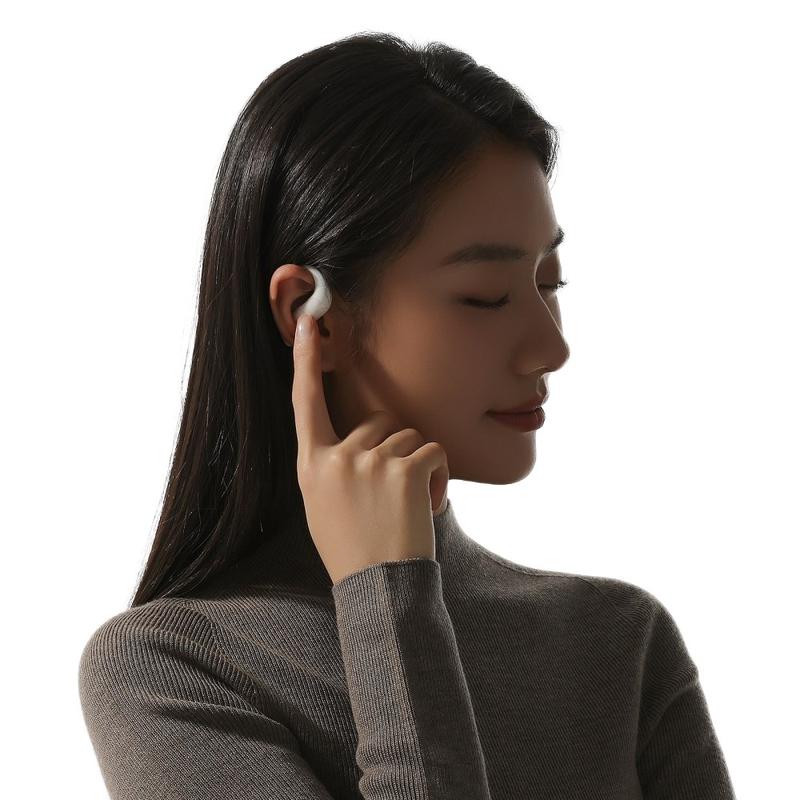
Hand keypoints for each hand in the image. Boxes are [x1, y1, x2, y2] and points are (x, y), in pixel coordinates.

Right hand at [291, 313, 448, 585]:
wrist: (379, 591)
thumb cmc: (356, 550)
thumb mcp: (325, 506)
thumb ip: (336, 466)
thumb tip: (363, 439)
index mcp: (312, 465)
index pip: (305, 402)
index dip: (305, 361)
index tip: (307, 323)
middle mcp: (336, 457)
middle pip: (380, 422)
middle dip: (395, 450)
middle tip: (394, 495)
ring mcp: (369, 461)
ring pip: (410, 437)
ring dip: (418, 467)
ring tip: (408, 509)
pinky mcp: (404, 468)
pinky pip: (433, 451)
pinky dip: (439, 478)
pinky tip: (426, 509)